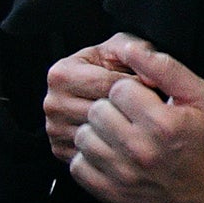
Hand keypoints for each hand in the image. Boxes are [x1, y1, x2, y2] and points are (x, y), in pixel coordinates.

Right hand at [42, 40, 139, 162]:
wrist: (96, 93)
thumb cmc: (110, 69)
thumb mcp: (121, 49)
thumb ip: (136, 50)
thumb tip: (150, 74)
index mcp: (61, 74)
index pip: (108, 85)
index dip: (135, 85)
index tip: (147, 86)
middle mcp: (53, 103)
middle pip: (103, 112)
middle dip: (130, 108)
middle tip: (145, 105)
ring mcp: (55, 130)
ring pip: (101, 134)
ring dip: (123, 128)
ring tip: (134, 117)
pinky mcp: (62, 150)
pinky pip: (95, 153)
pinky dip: (112, 145)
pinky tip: (121, 134)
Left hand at [64, 34, 203, 202]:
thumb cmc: (200, 136)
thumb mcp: (197, 95)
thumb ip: (164, 67)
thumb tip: (129, 48)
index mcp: (163, 123)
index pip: (118, 89)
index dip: (129, 90)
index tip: (142, 100)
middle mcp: (141, 151)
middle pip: (97, 111)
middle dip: (110, 109)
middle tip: (128, 117)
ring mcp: (123, 175)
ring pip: (83, 136)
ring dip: (96, 132)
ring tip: (117, 134)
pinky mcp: (109, 192)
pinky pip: (77, 165)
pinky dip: (88, 157)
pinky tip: (109, 154)